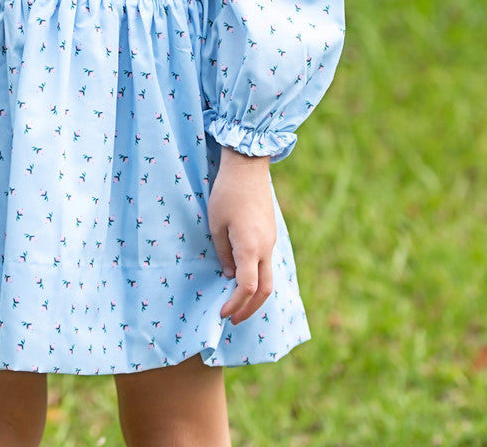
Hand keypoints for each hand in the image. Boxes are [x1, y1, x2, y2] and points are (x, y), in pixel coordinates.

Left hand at [208, 147, 276, 325]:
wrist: (248, 166)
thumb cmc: (227, 193)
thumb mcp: (215, 223)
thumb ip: (222, 253)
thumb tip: (228, 275)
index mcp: (250, 247)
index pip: (247, 287)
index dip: (235, 304)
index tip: (222, 314)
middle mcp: (265, 248)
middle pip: (264, 290)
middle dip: (248, 309)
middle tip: (232, 320)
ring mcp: (270, 241)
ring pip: (268, 278)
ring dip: (255, 297)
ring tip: (238, 305)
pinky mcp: (270, 234)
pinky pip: (267, 264)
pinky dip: (257, 279)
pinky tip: (243, 280)